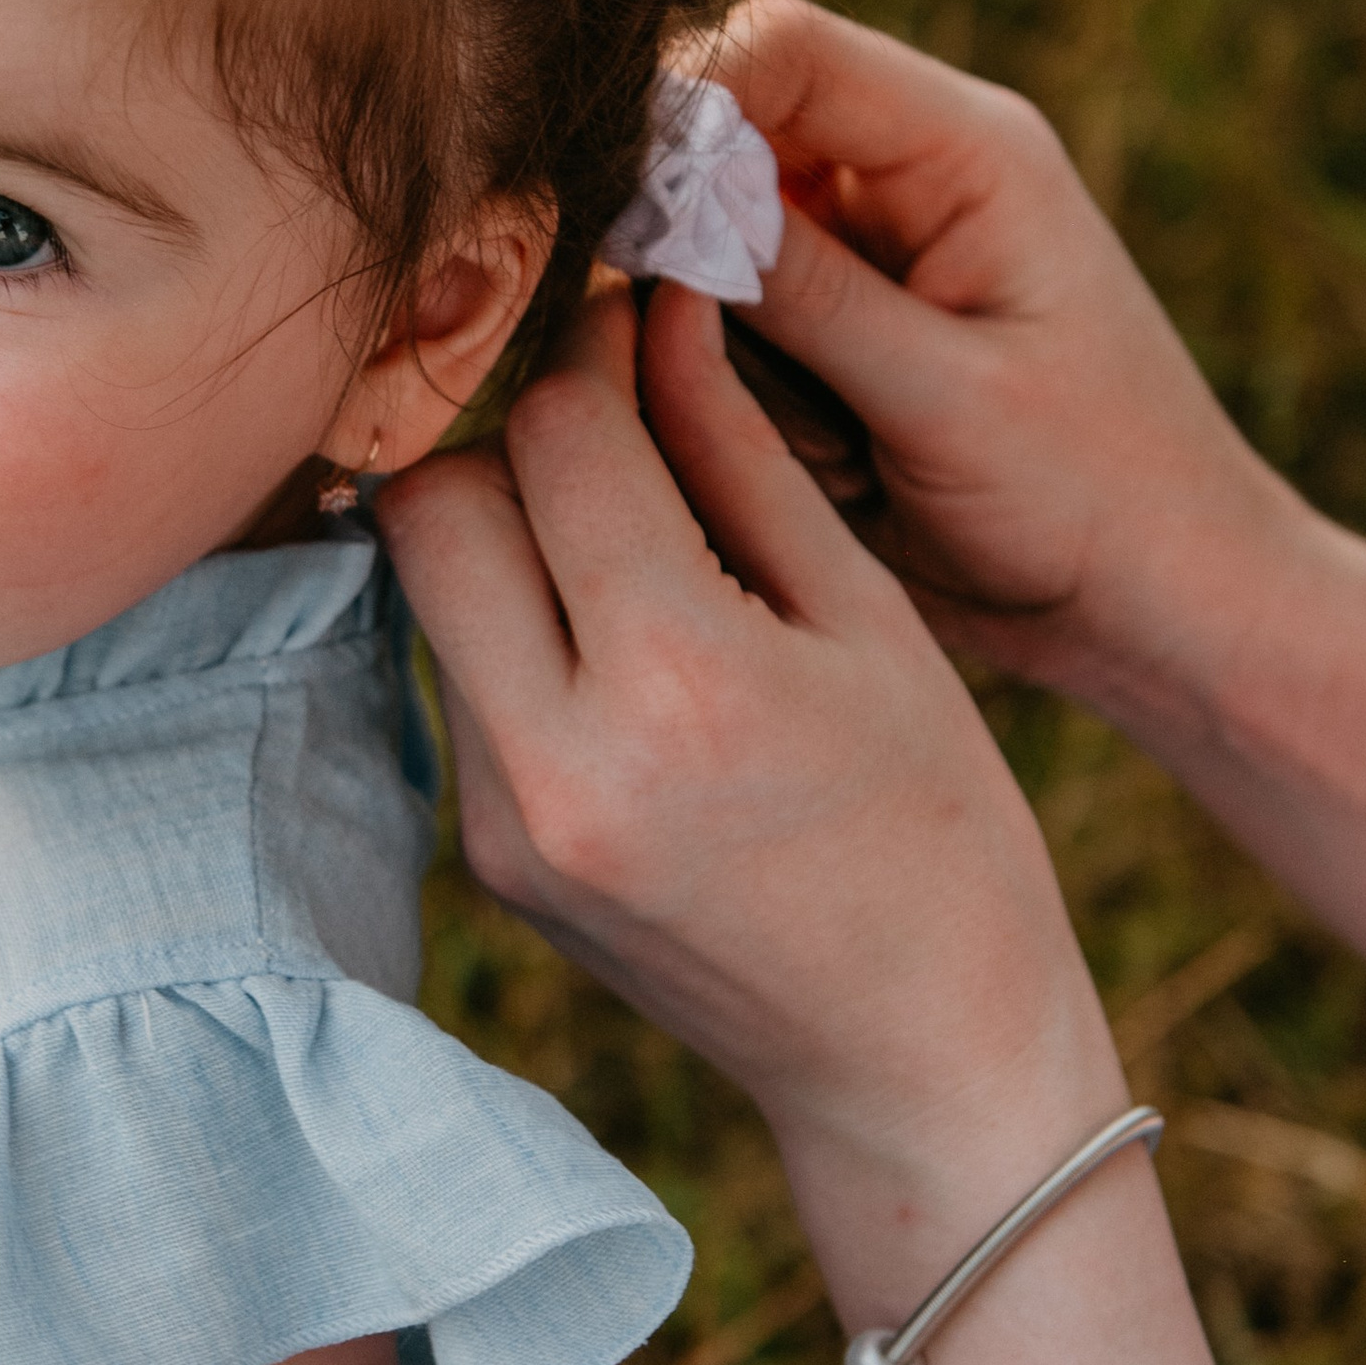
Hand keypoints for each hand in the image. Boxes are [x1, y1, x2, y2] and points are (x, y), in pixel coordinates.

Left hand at [379, 283, 1127, 1317]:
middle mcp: (557, 762)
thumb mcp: (867, 619)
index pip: (557, 438)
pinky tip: (620, 645)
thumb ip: (737, 454)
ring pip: (428, 590)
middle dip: (515, 437)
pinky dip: (518, 630)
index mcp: (678, 686)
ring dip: (506, 532)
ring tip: (628, 537)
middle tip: (609, 427)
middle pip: (435, 504)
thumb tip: (656, 303)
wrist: (919, 1061)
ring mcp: (505, 825)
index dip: (594, 351)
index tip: (636, 323)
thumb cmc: (937, 824)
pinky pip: (462, 682)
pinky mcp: (488, 861)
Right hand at [706, 0, 1297, 714]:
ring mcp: (857, 258)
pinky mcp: (825, 333)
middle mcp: (899, 181)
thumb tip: (659, 208)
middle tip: (720, 367)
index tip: (617, 205)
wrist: (1158, 602)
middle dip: (688, 251)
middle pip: (718, 145)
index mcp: (963, 150)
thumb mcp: (949, 398)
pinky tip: (821, 465)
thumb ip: (805, 296)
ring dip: (716, 349)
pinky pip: (717, 335)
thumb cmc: (1096, 495)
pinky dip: (730, 398)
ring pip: (699, 253)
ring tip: (829, 446)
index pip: (785, 48)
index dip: (684, 97)